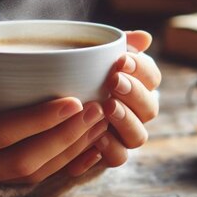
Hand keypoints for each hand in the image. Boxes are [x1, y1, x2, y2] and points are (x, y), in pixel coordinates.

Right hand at [0, 60, 108, 183]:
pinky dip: (65, 165)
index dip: (39, 121)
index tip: (73, 101)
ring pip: (34, 174)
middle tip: (97, 110)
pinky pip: (35, 179)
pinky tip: (91, 148)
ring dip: (71, 151)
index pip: (0, 134)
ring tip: (100, 123)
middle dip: (66, 137)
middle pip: (25, 161)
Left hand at [65, 30, 160, 175]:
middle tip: (113, 82)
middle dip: (134, 93)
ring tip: (107, 107)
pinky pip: (118, 158)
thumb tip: (144, 38)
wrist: (44, 104)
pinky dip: (109, 149)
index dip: (142, 69)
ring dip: (125, 121)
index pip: (152, 77)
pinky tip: (96, 138)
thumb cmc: (72, 73)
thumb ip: (114, 45)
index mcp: (136, 84)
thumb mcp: (88, 55)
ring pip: (138, 136)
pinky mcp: (108, 155)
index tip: (121, 60)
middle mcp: (136, 112)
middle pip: (150, 107)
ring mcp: (124, 135)